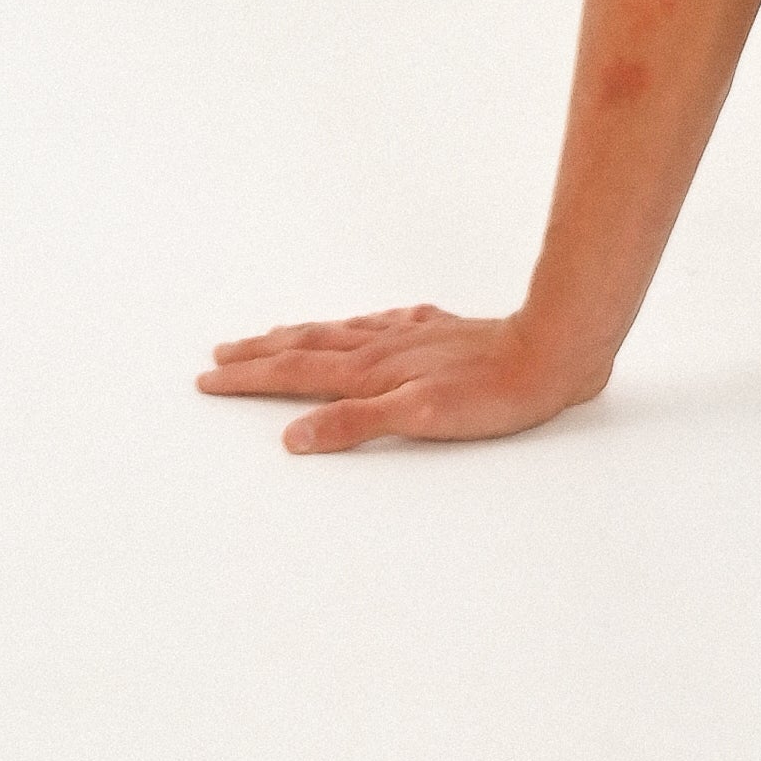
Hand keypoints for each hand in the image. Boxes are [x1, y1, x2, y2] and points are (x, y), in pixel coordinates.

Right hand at [197, 304, 604, 454]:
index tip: (209, 378)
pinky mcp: (442, 331)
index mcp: (371, 372)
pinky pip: (385, 324)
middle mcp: (384, 348)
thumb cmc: (492, 393)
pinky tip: (367, 324)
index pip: (295, 374)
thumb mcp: (420, 418)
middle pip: (307, 347)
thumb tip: (293, 436)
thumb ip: (355, 425)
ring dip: (300, 335)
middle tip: (220, 353)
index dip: (250, 378)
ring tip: (273, 335)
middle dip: (260, 353)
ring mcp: (412, 336)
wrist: (552, 350)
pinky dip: (360, 325)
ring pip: (342, 332)